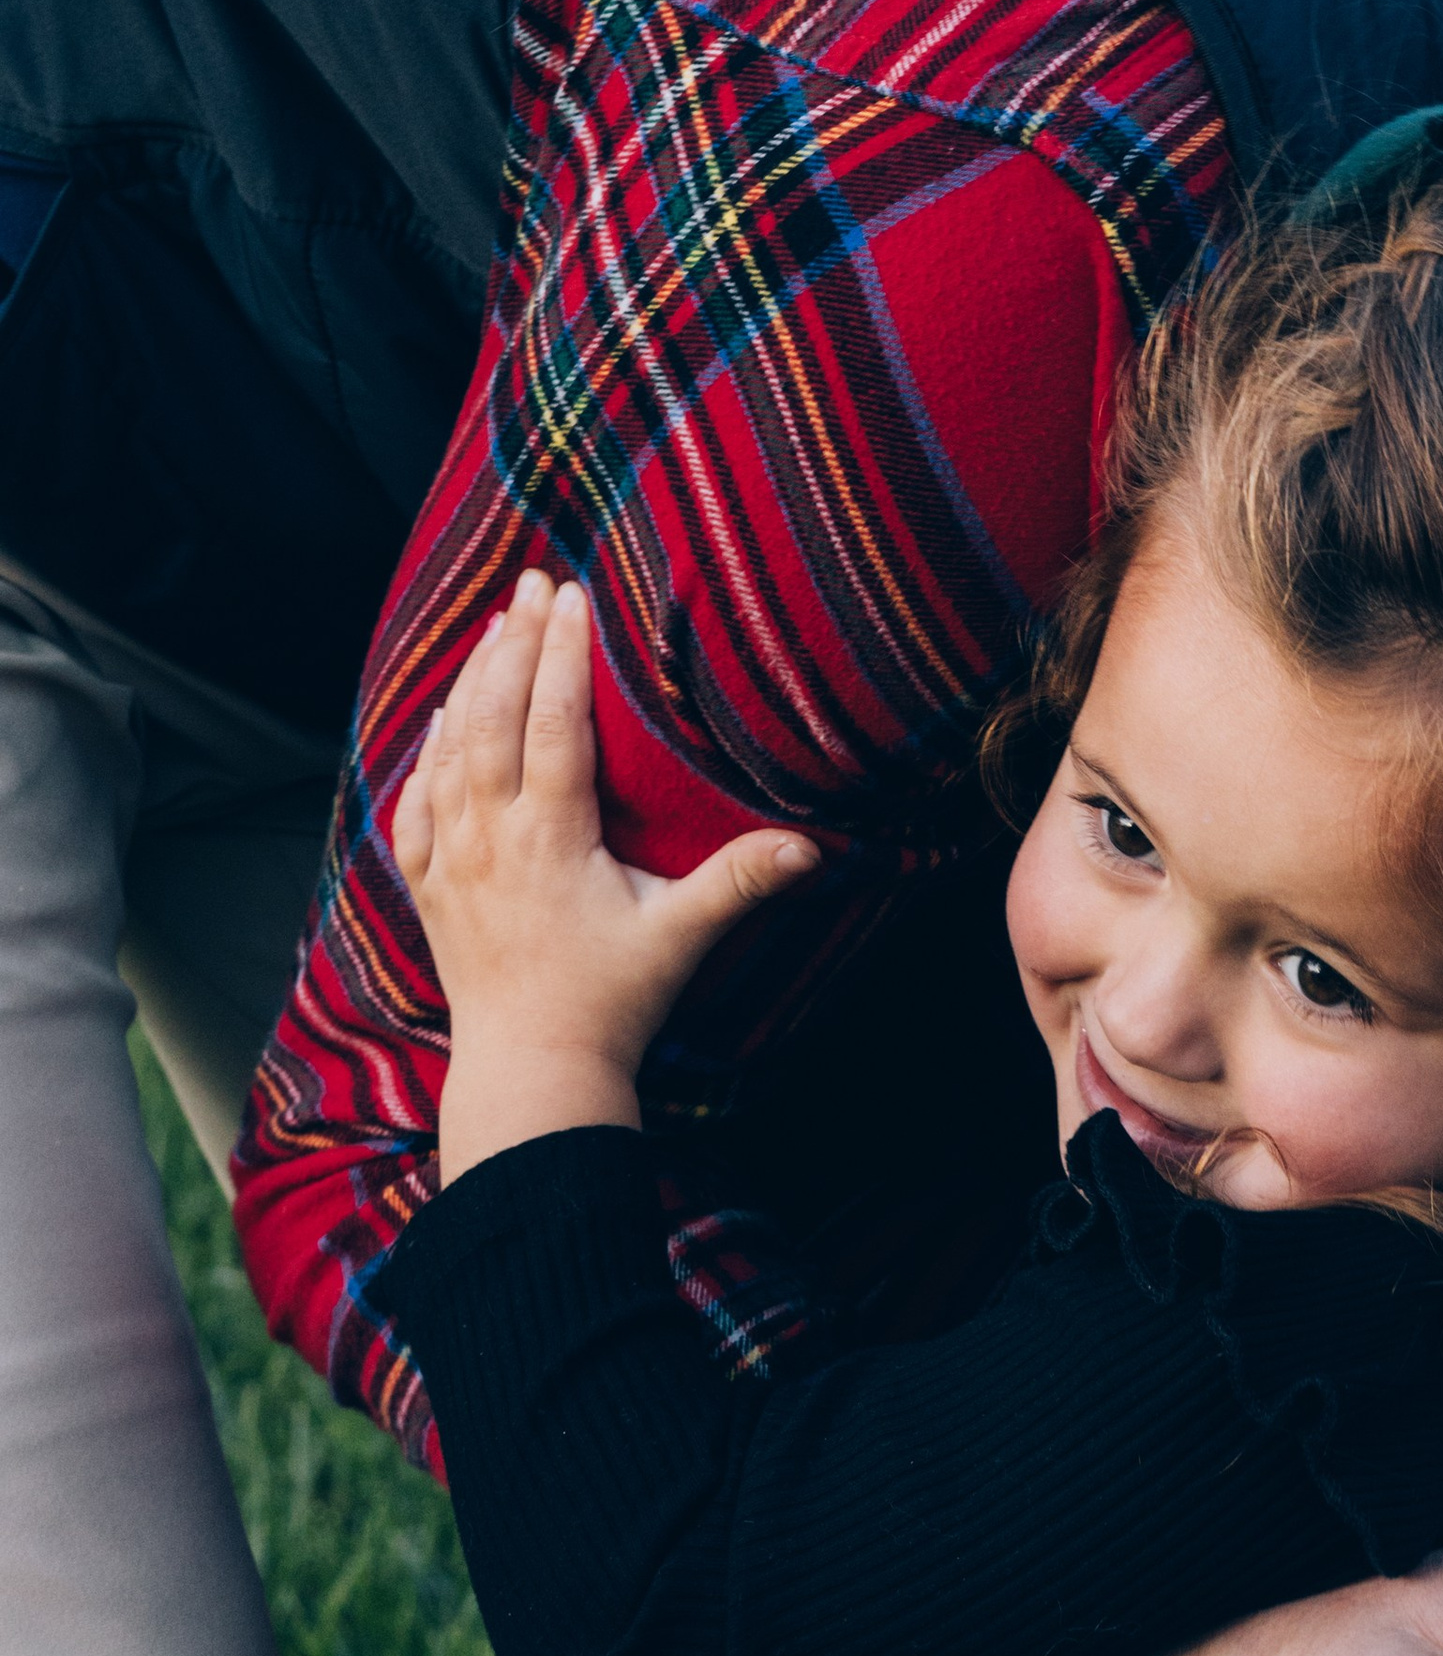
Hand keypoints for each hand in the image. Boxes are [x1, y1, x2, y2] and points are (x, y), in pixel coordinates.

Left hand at [392, 569, 816, 1181]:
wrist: (530, 1073)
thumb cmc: (610, 1003)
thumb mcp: (681, 937)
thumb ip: (741, 882)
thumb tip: (814, 845)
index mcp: (551, 838)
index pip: (554, 723)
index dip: (561, 654)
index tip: (572, 597)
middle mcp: (492, 838)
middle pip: (495, 717)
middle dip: (515, 643)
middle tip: (532, 582)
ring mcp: (452, 863)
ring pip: (451, 750)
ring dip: (472, 682)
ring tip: (494, 626)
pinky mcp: (430, 889)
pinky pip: (415, 804)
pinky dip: (427, 752)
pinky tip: (439, 720)